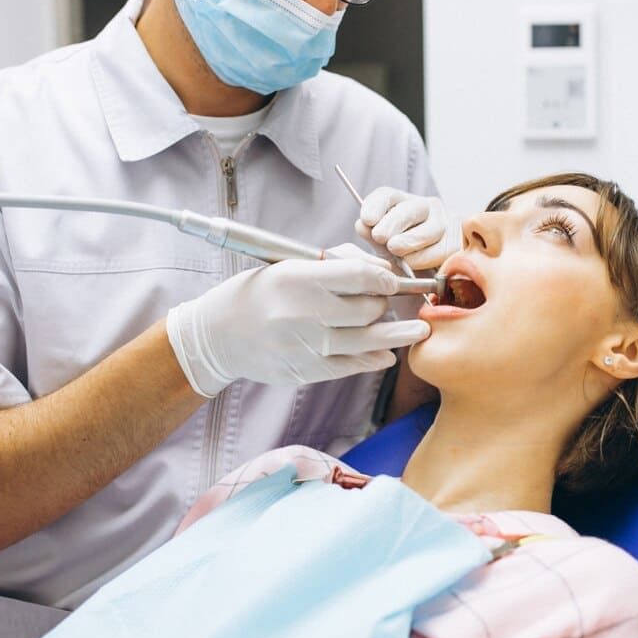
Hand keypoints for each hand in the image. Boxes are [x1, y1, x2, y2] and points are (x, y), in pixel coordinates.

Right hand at [166, 244, 429, 395]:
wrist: (218, 335)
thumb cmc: (259, 293)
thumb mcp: (289, 267)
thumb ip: (335, 266)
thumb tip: (381, 271)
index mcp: (298, 279)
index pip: (358, 276)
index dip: (385, 278)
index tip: (394, 281)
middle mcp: (303, 313)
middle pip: (368, 309)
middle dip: (384, 305)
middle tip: (386, 304)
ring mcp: (306, 345)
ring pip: (368, 340)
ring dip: (397, 335)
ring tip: (419, 331)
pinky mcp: (306, 370)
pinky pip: (352, 366)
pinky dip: (374, 359)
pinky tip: (387, 354)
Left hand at [355, 188, 461, 270]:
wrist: (433, 280)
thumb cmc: (405, 262)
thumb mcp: (385, 250)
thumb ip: (374, 238)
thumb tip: (361, 225)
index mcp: (403, 205)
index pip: (387, 196)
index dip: (376, 205)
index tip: (367, 219)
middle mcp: (427, 208)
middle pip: (411, 208)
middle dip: (393, 222)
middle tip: (380, 237)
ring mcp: (448, 223)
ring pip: (432, 228)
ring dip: (411, 240)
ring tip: (395, 251)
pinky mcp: (460, 241)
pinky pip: (444, 248)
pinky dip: (427, 257)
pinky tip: (414, 264)